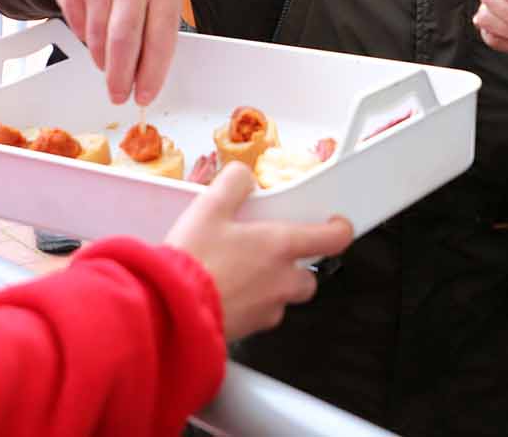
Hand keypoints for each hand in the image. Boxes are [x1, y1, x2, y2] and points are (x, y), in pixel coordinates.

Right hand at [55, 0, 182, 104]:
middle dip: (121, 78)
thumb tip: (145, 79)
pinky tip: (98, 31)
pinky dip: (88, 41)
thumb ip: (158, 31)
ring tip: (112, 64)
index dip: (151, 73)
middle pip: (123, 41)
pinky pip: (79, 29)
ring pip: (98, 39)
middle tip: (120, 96)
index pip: (159, 38)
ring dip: (104, 62)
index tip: (144, 95)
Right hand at [164, 162, 353, 340]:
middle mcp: (282, 280)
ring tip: (241, 271)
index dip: (339, 229)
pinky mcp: (249, 330)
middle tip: (268, 250)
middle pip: (309, 274)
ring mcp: (267, 309)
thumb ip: (233, 184)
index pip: (333, 238)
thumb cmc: (191, 263)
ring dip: (272, 286)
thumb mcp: (208, 208)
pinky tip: (225, 292)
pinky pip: (260, 316)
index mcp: (280, 245)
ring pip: (284, 298)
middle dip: (295, 264)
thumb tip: (243, 178)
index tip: (335, 224)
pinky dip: (250, 305)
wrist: (168, 310)